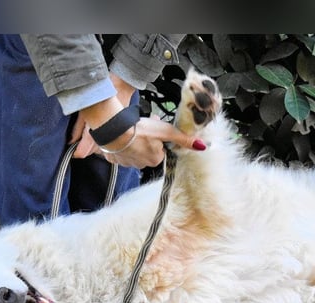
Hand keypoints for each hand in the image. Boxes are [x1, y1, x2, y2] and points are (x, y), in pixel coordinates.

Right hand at [70, 73, 204, 167]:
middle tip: (145, 126)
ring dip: (135, 140)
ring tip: (132, 129)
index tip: (155, 128)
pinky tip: (122, 136)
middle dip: (149, 138)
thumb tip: (202, 147)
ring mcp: (126, 162)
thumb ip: (183, 139)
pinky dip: (122, 144)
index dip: (159, 137)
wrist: (112, 129)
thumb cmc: (139, 131)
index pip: (161, 148)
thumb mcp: (166, 131)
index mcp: (155, 160)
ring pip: (135, 150)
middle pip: (149, 149)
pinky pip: (121, 151)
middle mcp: (141, 164)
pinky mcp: (114, 158)